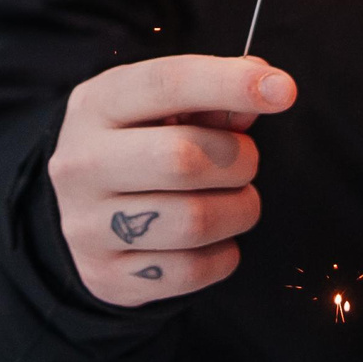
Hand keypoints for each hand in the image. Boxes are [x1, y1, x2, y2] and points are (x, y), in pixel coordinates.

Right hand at [48, 53, 296, 305]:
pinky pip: (191, 271)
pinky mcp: (107, 277)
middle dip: (238, 160)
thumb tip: (267, 91)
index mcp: (96, 106)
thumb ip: (213, 97)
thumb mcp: (159, 106)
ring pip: (193, 222)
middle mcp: (82, 164)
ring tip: (236, 200)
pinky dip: (223, 254)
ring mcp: (87, 226)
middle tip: (246, 162)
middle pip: (182, 159)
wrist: (78, 211)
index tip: (283, 91)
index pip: (167, 84)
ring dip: (238, 209)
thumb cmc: (137, 144)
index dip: (230, 84)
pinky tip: (215, 239)